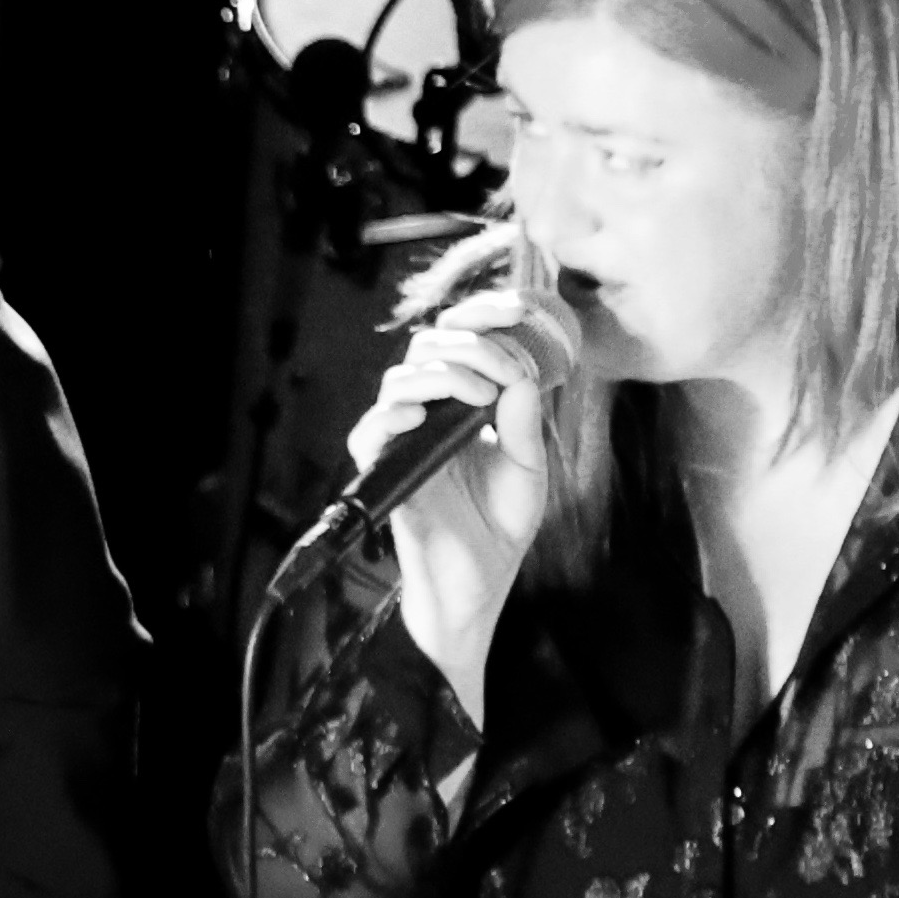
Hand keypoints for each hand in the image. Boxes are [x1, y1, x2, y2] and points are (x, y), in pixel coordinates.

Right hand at [350, 271, 583, 723]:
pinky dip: (392, 416)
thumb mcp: (529, 471)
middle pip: (428, 347)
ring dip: (440, 376)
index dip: (482, 316)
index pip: (462, 341)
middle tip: (499, 370)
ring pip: (399, 380)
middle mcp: (430, 414)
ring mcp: (404, 440)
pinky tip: (421, 418)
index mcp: (465, 405)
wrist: (478, 586)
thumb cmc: (500, 529)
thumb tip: (521, 376)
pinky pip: (370, 431)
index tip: (516, 311)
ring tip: (478, 397)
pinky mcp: (384, 472)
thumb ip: (525, 424)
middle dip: (466, 345)